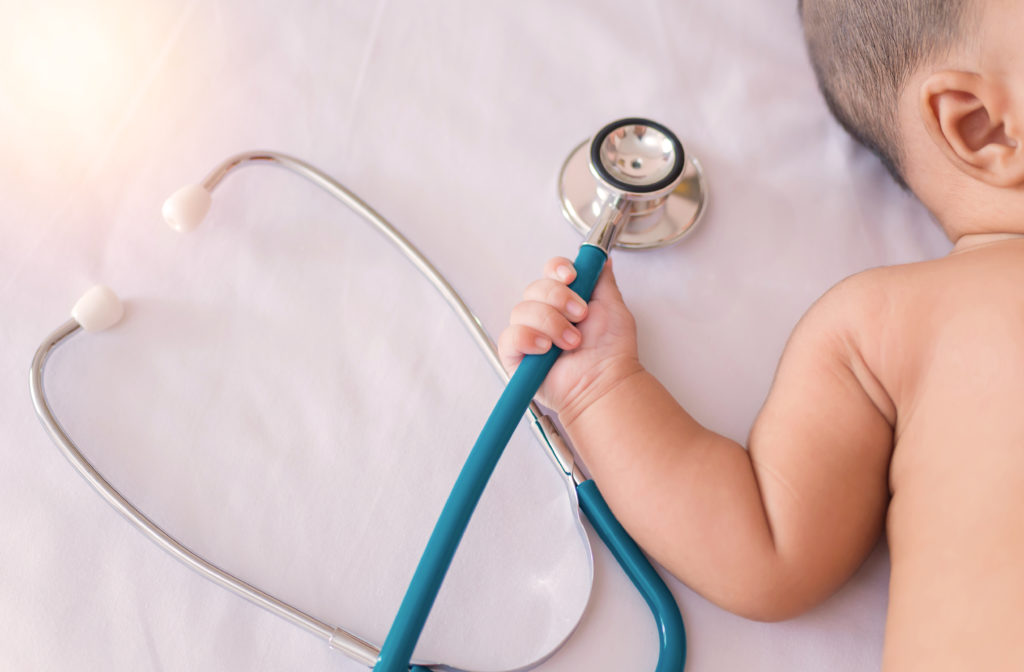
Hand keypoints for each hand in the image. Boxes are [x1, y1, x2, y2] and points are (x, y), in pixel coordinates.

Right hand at [497, 256, 642, 421]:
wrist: (606, 383)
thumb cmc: (611, 352)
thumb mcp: (613, 306)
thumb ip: (601, 278)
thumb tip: (598, 257)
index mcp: (565, 300)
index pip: (550, 272)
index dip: (557, 269)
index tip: (571, 277)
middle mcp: (544, 314)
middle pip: (535, 288)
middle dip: (559, 299)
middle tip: (580, 317)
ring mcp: (529, 334)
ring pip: (522, 310)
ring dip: (551, 324)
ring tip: (571, 342)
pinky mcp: (516, 356)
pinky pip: (510, 336)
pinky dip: (529, 338)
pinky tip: (546, 349)